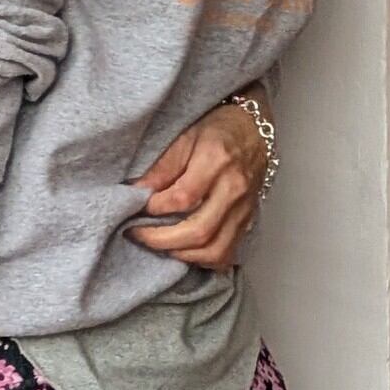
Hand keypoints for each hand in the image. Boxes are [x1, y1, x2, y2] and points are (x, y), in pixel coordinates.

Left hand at [121, 98, 267, 272]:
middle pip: (199, 231)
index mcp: (217, 162)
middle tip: (137, 234)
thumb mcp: (185, 137)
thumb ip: (161, 167)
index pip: (182, 198)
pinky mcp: (247, 221)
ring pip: (214, 250)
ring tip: (158, 245)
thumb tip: (136, 192)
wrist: (253, 129)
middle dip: (161, 240)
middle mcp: (234, 189)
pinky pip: (226, 253)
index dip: (154, 209)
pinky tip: (183, 250)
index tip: (137, 208)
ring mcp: (244, 208)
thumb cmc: (217, 131)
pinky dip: (202, 259)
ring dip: (181, 255)